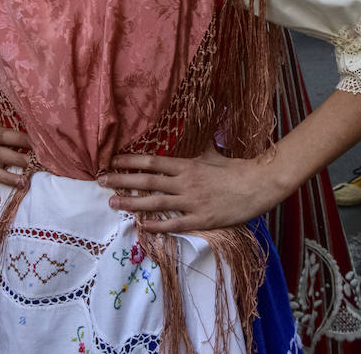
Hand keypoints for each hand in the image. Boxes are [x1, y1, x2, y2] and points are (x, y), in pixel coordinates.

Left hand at [99, 145, 291, 232]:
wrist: (259, 185)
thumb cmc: (236, 169)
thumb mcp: (211, 154)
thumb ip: (196, 148)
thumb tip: (188, 134)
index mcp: (187, 165)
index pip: (152, 161)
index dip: (130, 161)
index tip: (112, 161)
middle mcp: (185, 182)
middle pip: (147, 181)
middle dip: (122, 181)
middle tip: (101, 181)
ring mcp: (192, 202)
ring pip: (155, 203)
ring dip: (132, 203)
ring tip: (113, 202)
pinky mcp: (201, 220)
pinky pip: (174, 224)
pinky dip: (157, 226)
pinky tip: (142, 226)